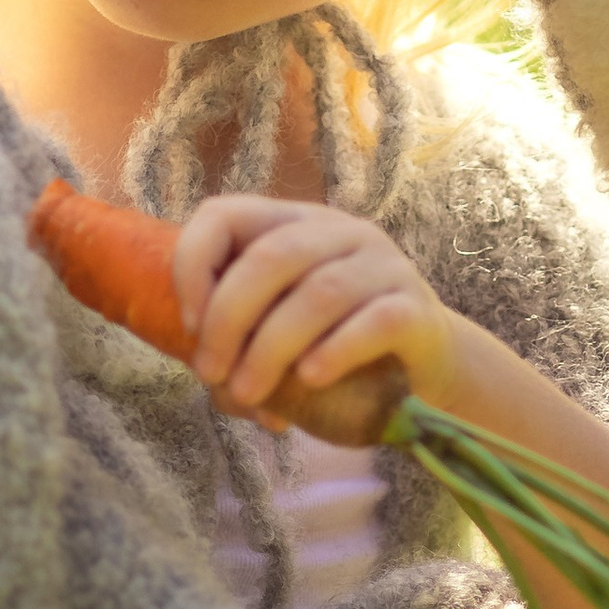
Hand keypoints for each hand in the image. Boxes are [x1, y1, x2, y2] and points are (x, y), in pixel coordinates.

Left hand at [171, 196, 460, 426]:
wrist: (420, 375)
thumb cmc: (332, 351)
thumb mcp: (276, 339)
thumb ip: (238, 347)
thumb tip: (214, 378)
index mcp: (293, 224)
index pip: (224, 215)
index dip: (192, 266)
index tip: (188, 326)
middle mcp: (340, 232)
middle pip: (271, 256)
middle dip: (228, 319)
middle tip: (213, 375)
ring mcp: (384, 265)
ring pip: (320, 293)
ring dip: (272, 347)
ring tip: (251, 394)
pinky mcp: (417, 309)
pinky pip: (374, 321)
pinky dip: (336, 351)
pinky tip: (311, 379)